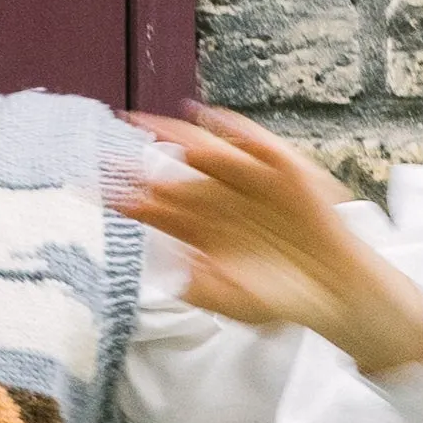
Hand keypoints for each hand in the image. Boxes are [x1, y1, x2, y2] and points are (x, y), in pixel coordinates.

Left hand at [114, 110, 422, 379]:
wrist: (332, 292)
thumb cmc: (280, 300)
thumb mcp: (236, 303)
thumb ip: (205, 289)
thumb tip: (175, 272)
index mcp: (196, 231)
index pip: (151, 207)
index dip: (122, 196)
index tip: (90, 187)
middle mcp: (216, 202)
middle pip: (170, 174)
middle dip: (138, 161)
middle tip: (106, 148)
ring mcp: (247, 186)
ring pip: (206, 154)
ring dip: (178, 138)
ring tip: (148, 127)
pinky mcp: (282, 175)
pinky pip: (257, 145)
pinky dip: (236, 130)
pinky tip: (211, 119)